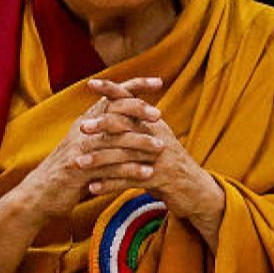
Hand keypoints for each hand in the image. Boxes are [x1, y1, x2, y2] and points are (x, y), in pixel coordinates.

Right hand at [10, 89, 158, 221]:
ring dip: (140, 142)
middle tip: (159, 115)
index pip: (113, 94)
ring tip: (161, 147)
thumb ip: (106, 131)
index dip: (135, 85)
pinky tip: (148, 174)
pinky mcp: (79, 170)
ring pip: (114, 140)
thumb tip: (132, 119)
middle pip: (113, 111)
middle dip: (138, 110)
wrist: (41, 193)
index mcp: (87, 120)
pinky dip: (130, 170)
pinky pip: (110, 168)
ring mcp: (80, 149)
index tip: (158, 81)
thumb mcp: (86, 145)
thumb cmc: (70, 170)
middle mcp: (83, 130)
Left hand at [79, 78, 226, 240]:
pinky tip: (92, 188)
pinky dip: (109, 184)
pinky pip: (129, 180)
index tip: (90, 83)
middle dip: (102, 124)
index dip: (112, 89)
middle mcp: (158, 136)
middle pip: (127, 124)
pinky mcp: (160, 179)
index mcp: (154, 123)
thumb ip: (136, 124)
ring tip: (78, 164)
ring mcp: (160, 157)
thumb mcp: (155, 140)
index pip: (131, 100)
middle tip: (80, 127)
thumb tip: (111, 106)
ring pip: (124, 154)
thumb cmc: (167, 164)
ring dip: (99, 159)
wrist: (195, 190)